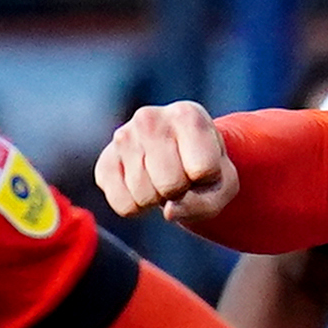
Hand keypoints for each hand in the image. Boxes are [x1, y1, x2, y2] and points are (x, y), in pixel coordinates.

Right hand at [97, 100, 237, 226]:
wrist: (178, 154)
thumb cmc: (205, 168)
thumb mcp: (222, 185)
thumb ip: (205, 202)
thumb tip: (169, 211)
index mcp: (187, 115)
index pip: (201, 170)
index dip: (207, 179)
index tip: (203, 166)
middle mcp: (150, 118)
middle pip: (170, 185)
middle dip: (179, 191)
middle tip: (181, 176)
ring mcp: (123, 138)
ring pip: (144, 197)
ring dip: (157, 199)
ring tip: (162, 178)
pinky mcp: (105, 161)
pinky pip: (122, 205)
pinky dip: (137, 207)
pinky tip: (144, 186)